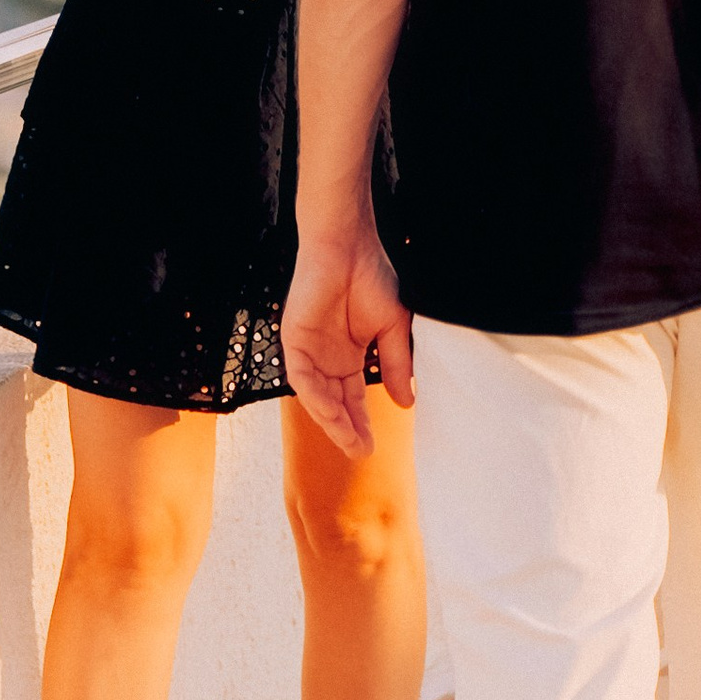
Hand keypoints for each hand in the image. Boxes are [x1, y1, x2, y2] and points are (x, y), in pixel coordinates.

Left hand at [283, 222, 413, 457]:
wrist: (349, 246)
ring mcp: (310, 351)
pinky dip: (315, 396)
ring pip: (317, 396)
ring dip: (332, 420)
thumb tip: (406, 403)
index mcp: (350, 356)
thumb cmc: (372, 278)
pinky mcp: (294, 340)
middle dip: (347, 429)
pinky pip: (301, 377)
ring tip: (350, 441)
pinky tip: (332, 413)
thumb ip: (396, 365)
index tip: (374, 446)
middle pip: (335, 403)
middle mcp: (328, 358)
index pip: (354, 398)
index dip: (362, 422)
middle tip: (362, 452)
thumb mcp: (393, 329)